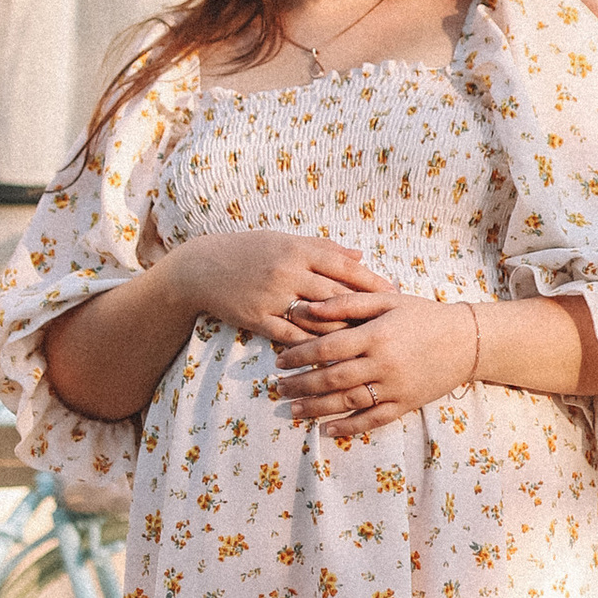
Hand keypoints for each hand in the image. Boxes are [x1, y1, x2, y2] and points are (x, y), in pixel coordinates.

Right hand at [169, 230, 392, 347]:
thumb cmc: (249, 251)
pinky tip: (330, 357)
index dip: (371, 281)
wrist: (201, 268)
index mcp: (298, 250)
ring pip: (317, 320)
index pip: (344, 267)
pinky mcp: (258, 319)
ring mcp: (272, 297)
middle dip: (365, 312)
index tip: (395, 293)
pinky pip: (291, 337)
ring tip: (367, 345)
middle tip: (389, 326)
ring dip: (343, 334)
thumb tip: (361, 256)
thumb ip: (324, 249)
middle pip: (336, 296)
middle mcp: (288, 272)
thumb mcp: (285, 240)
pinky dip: (312, 347)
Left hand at [268, 294, 478, 434]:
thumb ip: (348, 303)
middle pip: (332, 378)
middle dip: (300, 384)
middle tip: (277, 388)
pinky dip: (349, 427)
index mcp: (375, 335)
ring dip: (316, 408)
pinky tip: (328, 429)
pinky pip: (373, 420)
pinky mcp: (405, 404)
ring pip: (348, 402)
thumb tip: (310, 307)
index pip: (327, 347)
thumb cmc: (423, 315)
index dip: (299, 354)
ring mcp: (394, 387)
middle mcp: (383, 364)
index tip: (279, 360)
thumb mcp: (387, 301)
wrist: (467, 340)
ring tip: (293, 410)